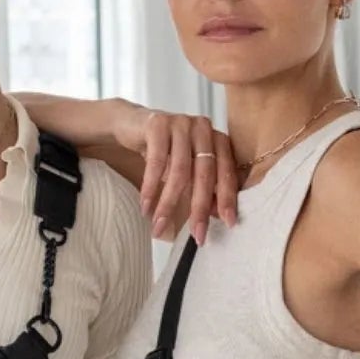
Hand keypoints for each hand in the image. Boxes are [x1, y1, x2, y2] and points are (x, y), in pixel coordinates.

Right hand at [119, 104, 237, 244]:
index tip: (228, 223)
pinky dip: (150, 187)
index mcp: (217, 139)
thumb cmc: (164, 151)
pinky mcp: (158, 124)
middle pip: (205, 174)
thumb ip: (202, 186)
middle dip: (200, 208)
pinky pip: (156, 162)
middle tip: (197, 235)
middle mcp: (203, 128)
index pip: (226, 172)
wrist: (132, 125)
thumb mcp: (187, 169)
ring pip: (179, 171)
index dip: (227, 198)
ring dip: (169, 203)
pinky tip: (145, 206)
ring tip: (159, 226)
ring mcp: (181, 123)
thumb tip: (214, 215)